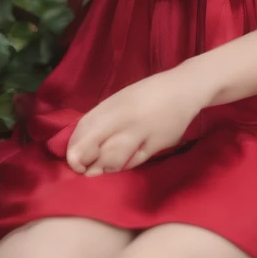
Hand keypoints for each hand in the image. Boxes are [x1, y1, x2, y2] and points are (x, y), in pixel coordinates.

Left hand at [66, 72, 204, 175]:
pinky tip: (121, 163)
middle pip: (95, 148)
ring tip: (101, 167)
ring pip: (113, 159)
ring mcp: (141, 132)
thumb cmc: (148, 93)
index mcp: (113, 104)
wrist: (184, 89)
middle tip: (84, 168)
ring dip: (103, 167)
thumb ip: (103, 118)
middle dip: (84, 163)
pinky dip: (123, 165)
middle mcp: (124, 118)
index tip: (72, 158)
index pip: (84, 129)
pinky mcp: (157, 144)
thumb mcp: (121, 99)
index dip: (74, 148)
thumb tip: (83, 142)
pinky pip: (133, 161)